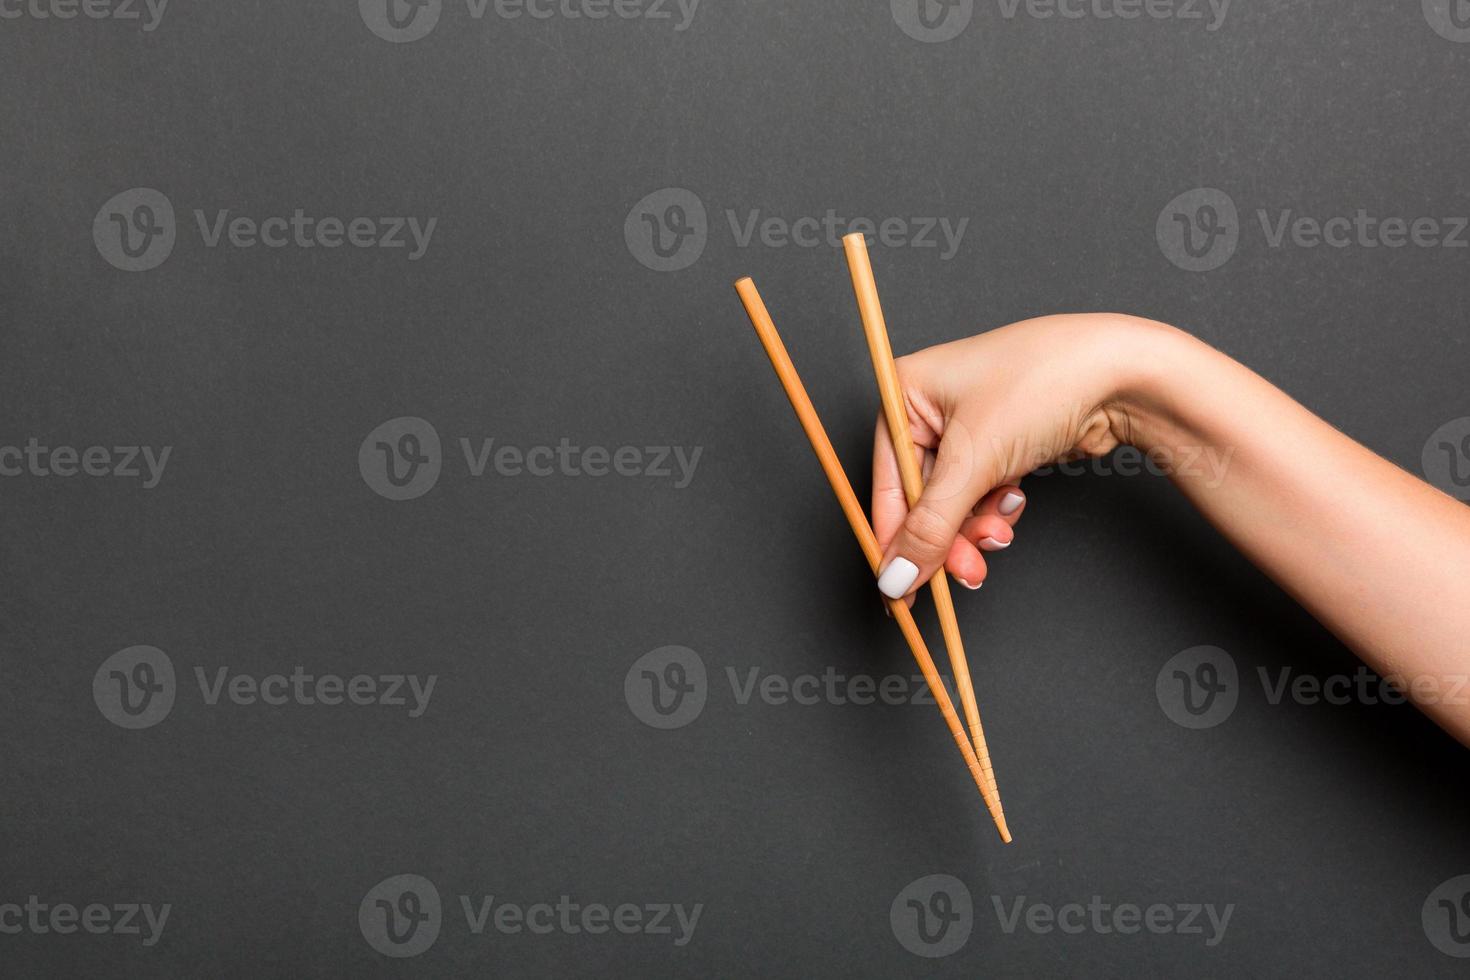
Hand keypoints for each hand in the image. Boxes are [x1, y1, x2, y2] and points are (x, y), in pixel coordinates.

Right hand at [872, 313, 1171, 598]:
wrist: (1124, 374)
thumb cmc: (1042, 384)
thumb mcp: (974, 461)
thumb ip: (930, 526)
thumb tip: (895, 577)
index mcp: (905, 392)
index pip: (886, 483)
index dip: (895, 541)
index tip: (901, 590)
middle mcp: (930, 407)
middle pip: (921, 498)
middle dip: (947, 538)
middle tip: (967, 572)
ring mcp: (968, 426)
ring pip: (954, 502)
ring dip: (975, 527)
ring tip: (999, 533)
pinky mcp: (1000, 444)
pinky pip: (982, 494)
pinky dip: (997, 509)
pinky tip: (1016, 501)